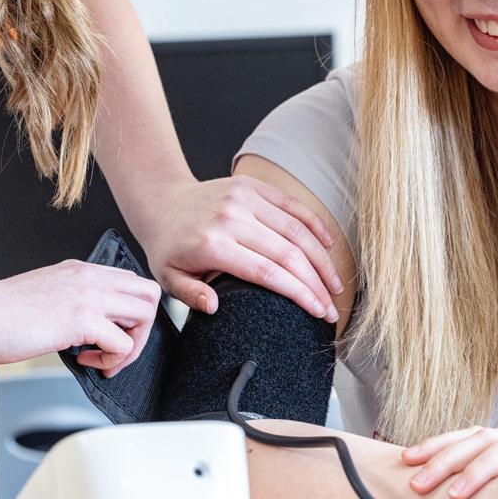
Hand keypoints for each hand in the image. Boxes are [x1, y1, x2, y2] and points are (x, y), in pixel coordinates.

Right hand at [0, 260, 160, 375]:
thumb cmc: (1, 312)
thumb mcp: (48, 292)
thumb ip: (75, 300)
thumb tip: (95, 326)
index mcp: (82, 270)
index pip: (134, 283)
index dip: (132, 313)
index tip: (114, 333)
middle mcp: (91, 278)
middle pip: (150, 295)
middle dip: (142, 328)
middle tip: (117, 348)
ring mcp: (89, 296)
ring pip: (145, 316)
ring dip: (131, 346)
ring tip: (103, 358)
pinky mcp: (82, 320)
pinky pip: (123, 344)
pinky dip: (111, 360)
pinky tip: (85, 361)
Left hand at [137, 175, 342, 321]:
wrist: (161, 200)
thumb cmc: (168, 246)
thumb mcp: (168, 278)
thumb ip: (190, 296)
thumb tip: (215, 307)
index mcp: (213, 245)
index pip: (268, 274)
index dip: (300, 294)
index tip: (318, 313)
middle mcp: (232, 218)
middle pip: (289, 254)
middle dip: (317, 284)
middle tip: (331, 308)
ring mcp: (244, 198)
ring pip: (296, 230)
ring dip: (321, 260)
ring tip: (335, 285)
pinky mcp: (252, 186)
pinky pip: (291, 205)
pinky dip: (314, 225)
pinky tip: (329, 246)